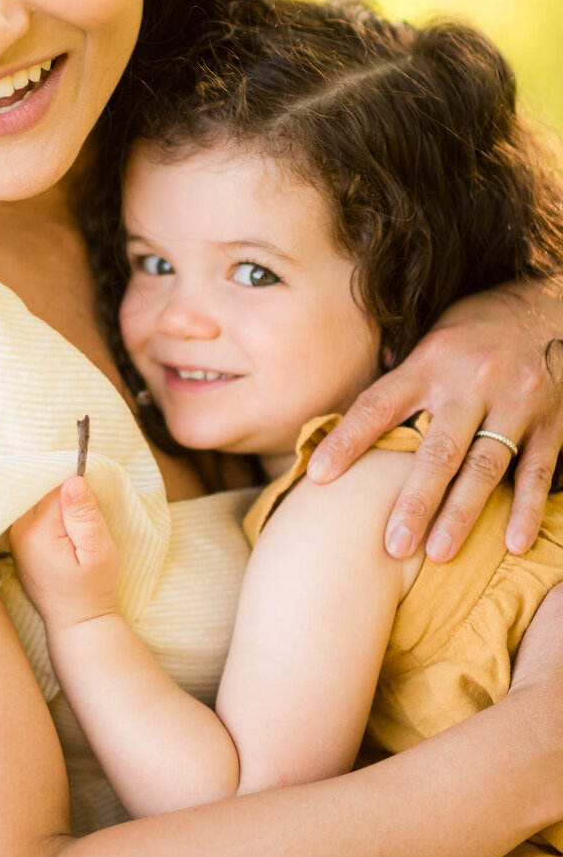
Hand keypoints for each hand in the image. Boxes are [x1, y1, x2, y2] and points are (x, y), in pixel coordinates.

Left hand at [9, 477, 120, 631]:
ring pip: (39, 500)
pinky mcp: (18, 540)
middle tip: (84, 527)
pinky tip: (62, 537)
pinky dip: (50, 516)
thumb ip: (85, 515)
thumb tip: (73, 480)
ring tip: (74, 536)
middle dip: (68, 501)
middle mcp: (19, 530)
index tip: (92, 516)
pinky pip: (34, 512)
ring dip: (59, 509)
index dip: (81, 498)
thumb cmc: (91, 588)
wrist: (76, 621)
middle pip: (44, 491)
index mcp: (37, 531)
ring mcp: (15, 536)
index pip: (58, 489)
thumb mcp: (98, 551)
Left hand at [306, 282, 562, 561]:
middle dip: (414, 501)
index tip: (318, 476)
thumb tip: (343, 412)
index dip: (348, 440)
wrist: (550, 302)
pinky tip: (514, 542)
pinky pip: (537, 470)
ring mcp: (514, 403)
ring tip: (438, 553)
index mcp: (430, 363)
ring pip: (485, 467)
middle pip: (438, 451)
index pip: (379, 404)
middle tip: (393, 546)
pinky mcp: (551, 420)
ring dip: (462, 514)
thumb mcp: (432, 336)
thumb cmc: (477, 326)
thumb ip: (400, 377)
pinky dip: (526, 507)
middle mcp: (470, 384)